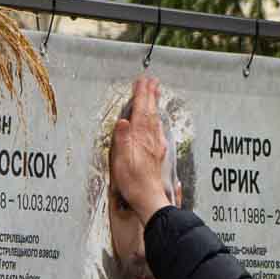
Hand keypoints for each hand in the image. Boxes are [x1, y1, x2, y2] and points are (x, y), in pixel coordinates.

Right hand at [110, 74, 175, 221]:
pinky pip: (158, 130)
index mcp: (139, 137)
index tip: (141, 81)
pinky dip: (156, 120)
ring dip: (155, 104)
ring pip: (155, 119)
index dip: (140, 95)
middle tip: (151, 81)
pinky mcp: (158, 153)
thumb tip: (122, 121)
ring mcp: (156, 145)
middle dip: (150, 95)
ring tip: (155, 93)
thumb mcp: (121, 160)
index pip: (140, 110)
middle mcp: (150, 138)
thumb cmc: (133, 182)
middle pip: (150, 112)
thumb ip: (122, 139)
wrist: (148, 198)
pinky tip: (158, 122)